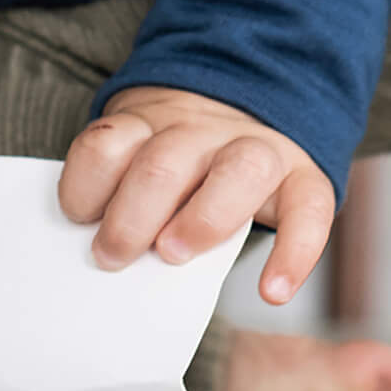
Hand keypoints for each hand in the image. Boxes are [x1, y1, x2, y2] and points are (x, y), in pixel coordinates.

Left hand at [57, 85, 335, 303]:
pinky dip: (295, 253)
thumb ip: (120, 195)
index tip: (80, 219)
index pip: (110, 143)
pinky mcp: (304, 178)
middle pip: (165, 163)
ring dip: (203, 219)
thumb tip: (103, 256)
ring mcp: (259, 149)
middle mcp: (205, 133)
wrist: (246, 99)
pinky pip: (310, 210)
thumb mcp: (140, 155)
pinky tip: (274, 291)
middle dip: (133, 216)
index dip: (87, 183)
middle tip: (115, 255)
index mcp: (152, 125)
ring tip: (175, 255)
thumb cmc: (179, 157)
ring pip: (239, 169)